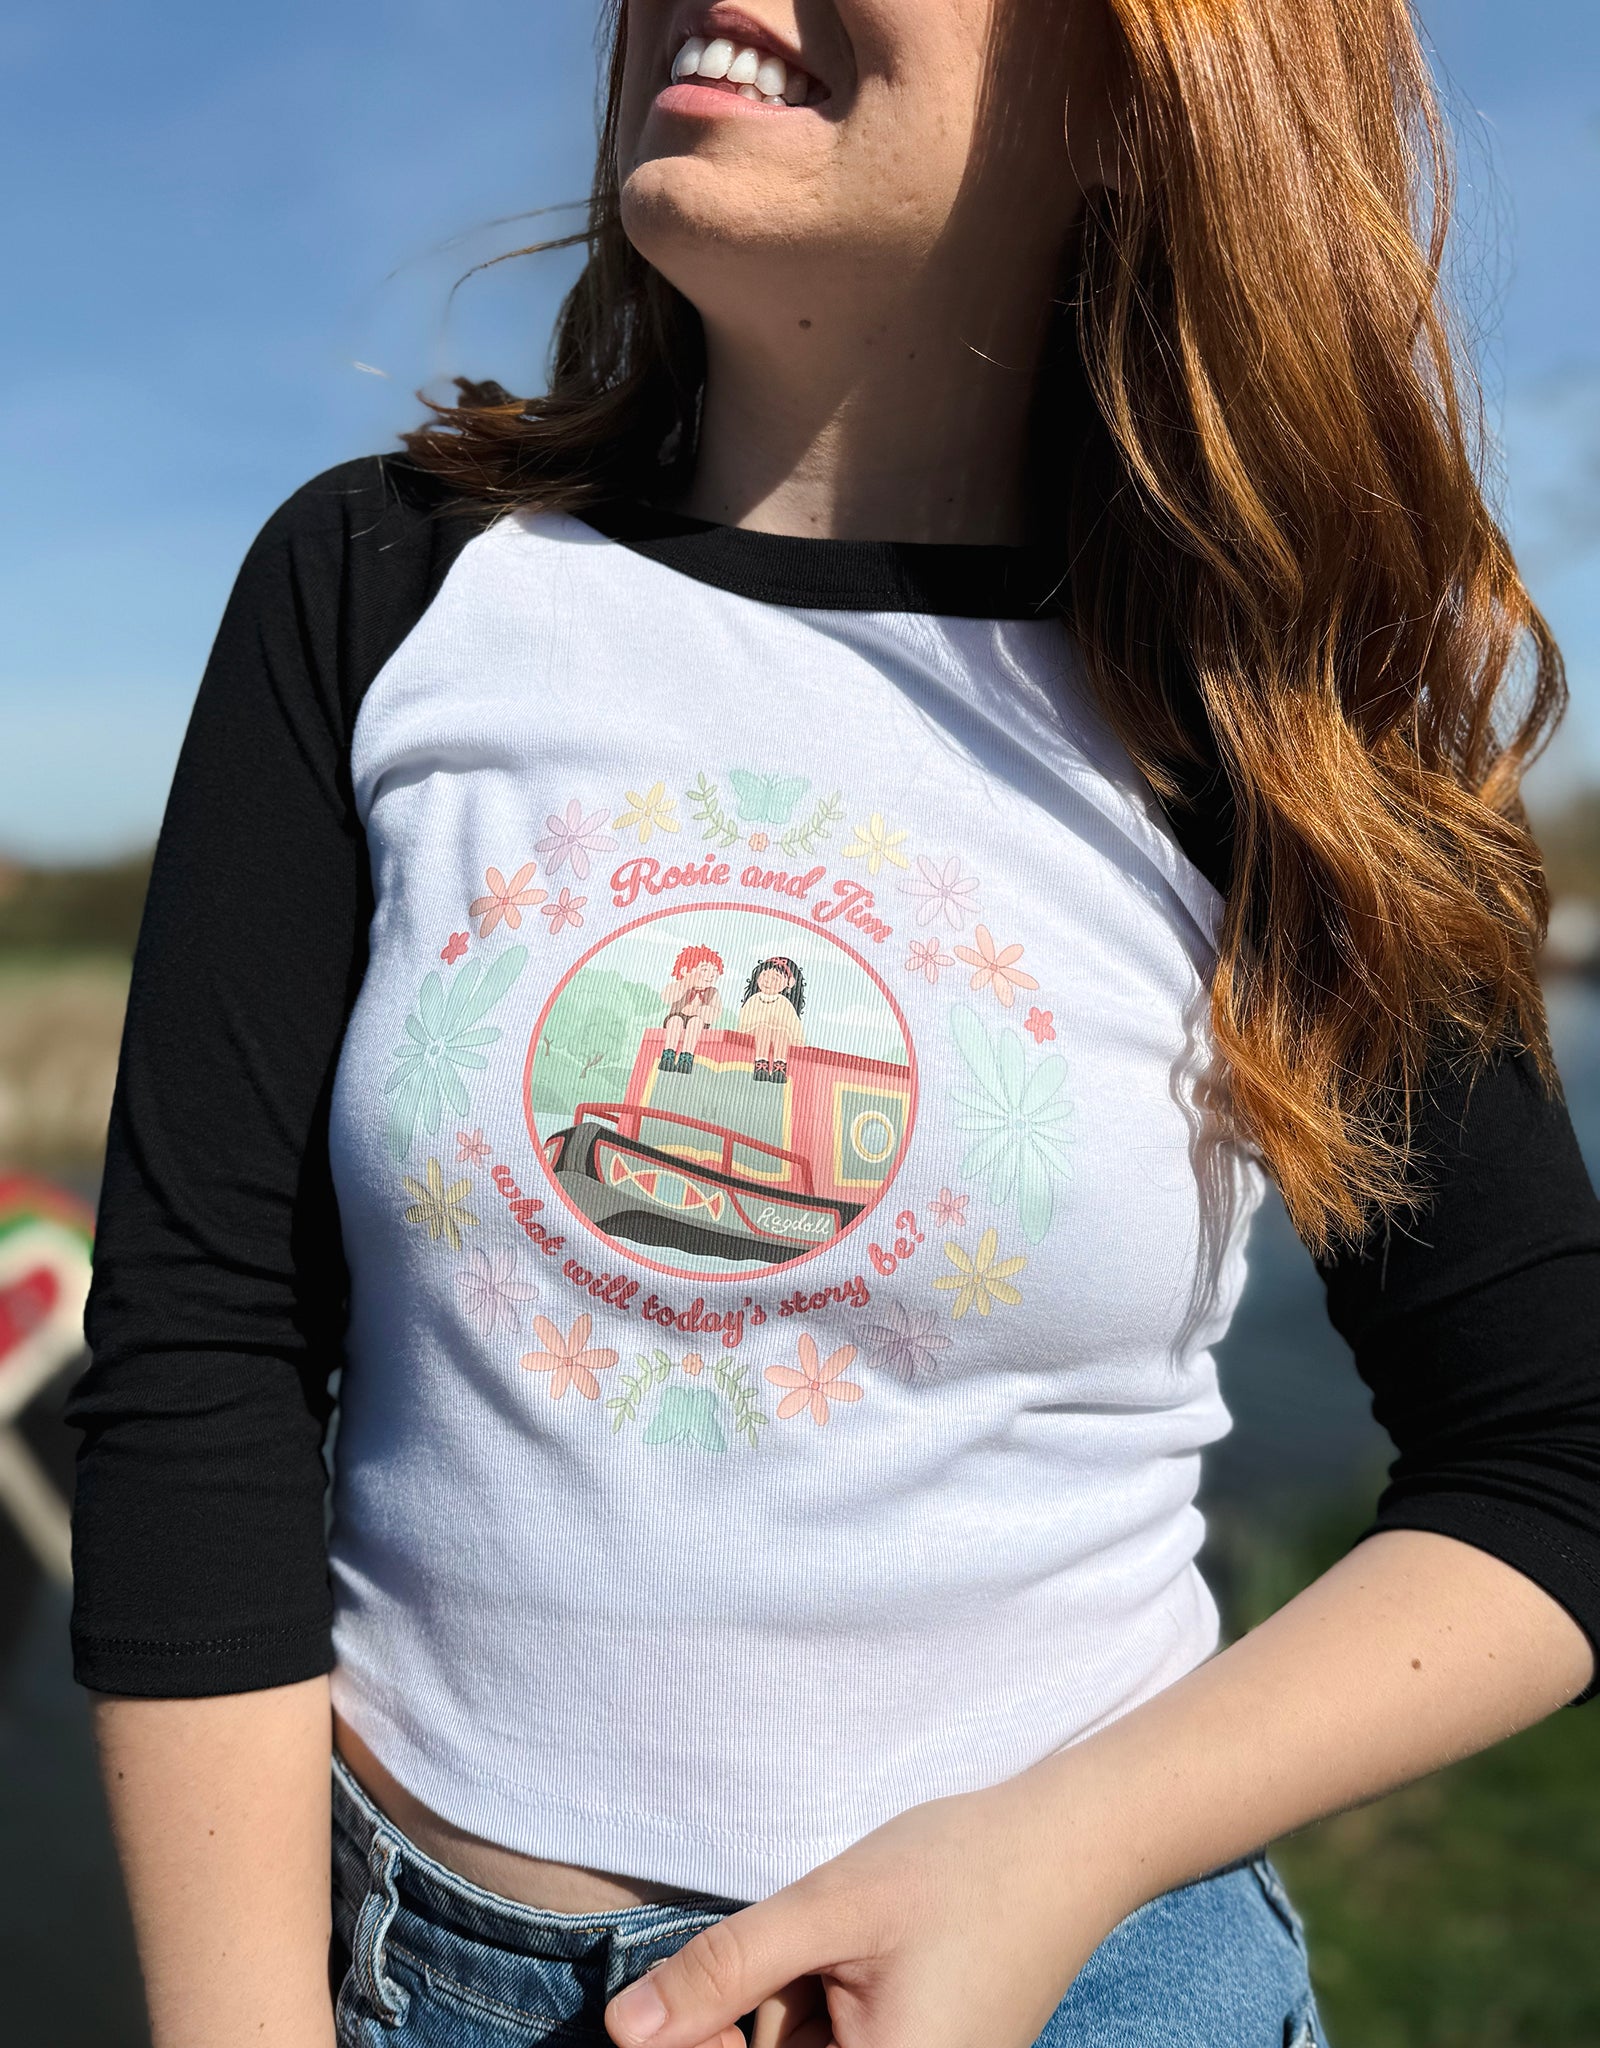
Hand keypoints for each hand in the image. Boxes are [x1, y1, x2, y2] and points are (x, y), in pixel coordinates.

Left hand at [603, 1775, 1139, 2047]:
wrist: (1072, 1845)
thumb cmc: (963, 1871)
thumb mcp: (832, 1908)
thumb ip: (725, 1972)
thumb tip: (622, 2032)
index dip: (698, 2047)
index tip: (692, 1995)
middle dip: (748, 2019)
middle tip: (791, 1949)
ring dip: (786, 2007)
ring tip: (842, 1941)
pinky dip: (817, 2006)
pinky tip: (856, 1955)